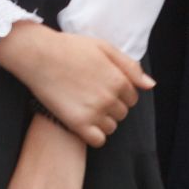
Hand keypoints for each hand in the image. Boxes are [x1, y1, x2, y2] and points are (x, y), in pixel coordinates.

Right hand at [0, 22, 151, 147]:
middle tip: (93, 98)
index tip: (105, 89)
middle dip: (112, 107)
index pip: (132, 98)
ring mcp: (94, 112)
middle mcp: (110, 98)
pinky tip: (84, 125)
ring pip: (111, 127)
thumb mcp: (106, 49)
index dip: (120, 94)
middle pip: (122, 112)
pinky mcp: (76, 123)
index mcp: (119, 80)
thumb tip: (150, 85)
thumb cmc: (71, 48)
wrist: (38, 55)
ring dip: (104, 121)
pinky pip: (97, 140)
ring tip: (87, 109)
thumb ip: (131, 68)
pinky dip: (94, 136)